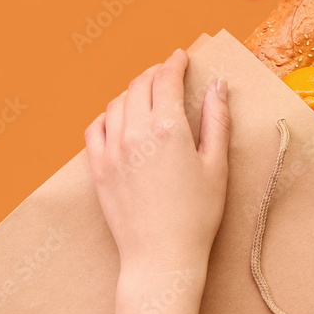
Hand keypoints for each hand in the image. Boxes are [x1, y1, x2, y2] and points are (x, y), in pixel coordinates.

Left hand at [84, 48, 231, 279]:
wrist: (161, 256)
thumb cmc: (197, 216)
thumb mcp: (217, 166)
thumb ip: (216, 120)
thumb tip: (218, 86)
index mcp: (169, 128)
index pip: (166, 79)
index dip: (174, 63)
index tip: (180, 57)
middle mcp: (136, 132)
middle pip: (139, 85)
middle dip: (154, 73)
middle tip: (167, 73)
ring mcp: (112, 149)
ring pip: (116, 103)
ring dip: (132, 92)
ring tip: (146, 94)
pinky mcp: (98, 168)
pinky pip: (95, 128)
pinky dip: (108, 115)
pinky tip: (119, 119)